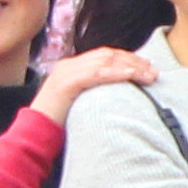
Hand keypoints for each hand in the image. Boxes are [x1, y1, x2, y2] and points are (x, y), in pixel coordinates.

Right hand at [31, 47, 156, 123]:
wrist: (34, 132)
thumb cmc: (58, 123)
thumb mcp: (79, 103)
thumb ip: (94, 94)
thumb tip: (118, 96)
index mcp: (71, 67)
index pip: (104, 55)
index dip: (127, 59)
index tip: (146, 67)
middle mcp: (68, 65)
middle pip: (107, 55)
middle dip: (133, 61)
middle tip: (153, 71)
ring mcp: (66, 72)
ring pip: (104, 62)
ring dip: (130, 67)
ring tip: (148, 75)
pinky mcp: (66, 83)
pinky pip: (95, 74)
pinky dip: (115, 73)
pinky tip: (130, 75)